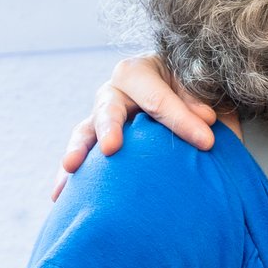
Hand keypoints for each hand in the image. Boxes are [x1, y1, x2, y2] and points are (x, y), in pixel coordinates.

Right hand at [52, 54, 217, 196]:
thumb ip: (201, 101)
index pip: (158, 98)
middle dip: (109, 127)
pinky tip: (60, 196)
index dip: (180, 119)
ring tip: (71, 167)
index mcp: (140, 71)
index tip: (207, 142)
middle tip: (111, 148)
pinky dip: (69, 176)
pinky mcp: (96, 143)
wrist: (186, 104)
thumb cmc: (195, 95)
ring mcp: (101, 118)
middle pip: (108, 107)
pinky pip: (81, 157)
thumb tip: (205, 120)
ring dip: (78, 149)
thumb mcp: (204, 92)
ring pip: (85, 131)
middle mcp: (115, 92)